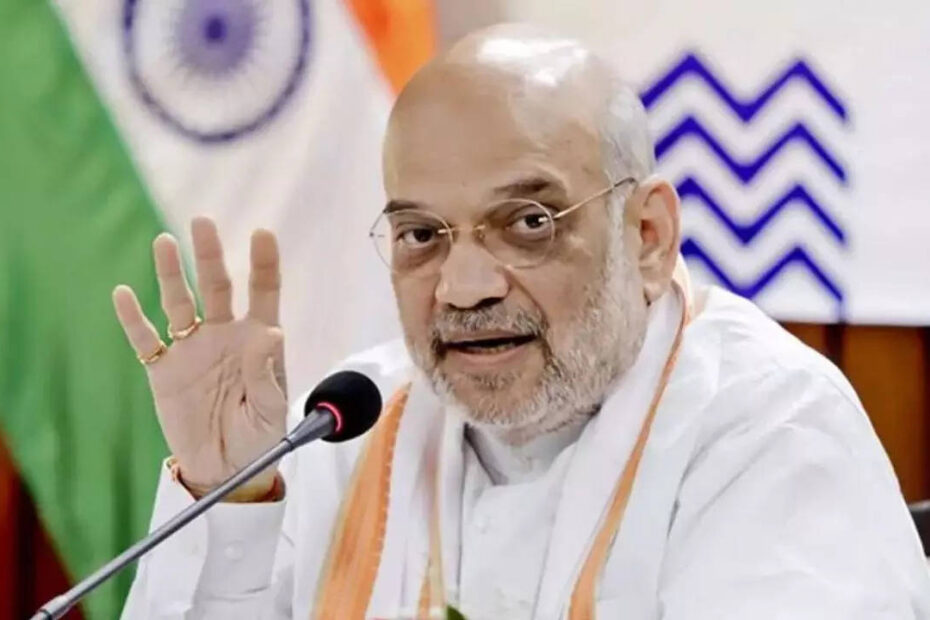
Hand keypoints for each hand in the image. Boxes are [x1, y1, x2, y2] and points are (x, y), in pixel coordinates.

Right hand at [113, 217, 286, 500]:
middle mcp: (224, 336)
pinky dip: (133, 319)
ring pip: (179, 304)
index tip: (262, 233)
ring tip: (164, 242)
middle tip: (202, 222)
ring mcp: (192, 350)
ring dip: (171, 274)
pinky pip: (145, 340)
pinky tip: (122, 293)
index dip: (263, 263)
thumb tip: (269, 332)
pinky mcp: (164, 371)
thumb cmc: (259, 436)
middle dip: (210, 256)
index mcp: (258, 340)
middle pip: (217, 287)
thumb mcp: (270, 409)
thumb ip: (266, 372)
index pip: (263, 292)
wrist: (226, 468)